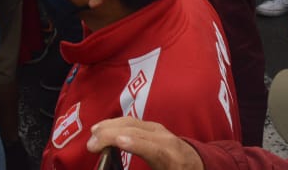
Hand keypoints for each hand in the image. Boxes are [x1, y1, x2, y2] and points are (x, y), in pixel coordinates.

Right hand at [85, 118, 201, 169]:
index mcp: (172, 158)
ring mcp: (160, 130)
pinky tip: (102, 128)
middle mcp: (167, 140)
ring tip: (93, 134)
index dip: (135, 144)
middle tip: (91, 145)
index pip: (153, 149)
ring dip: (110, 126)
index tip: (118, 142)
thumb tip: (119, 168)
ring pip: (132, 122)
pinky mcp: (153, 126)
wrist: (196, 164)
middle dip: (112, 134)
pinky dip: (114, 123)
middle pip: (137, 131)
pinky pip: (131, 121)